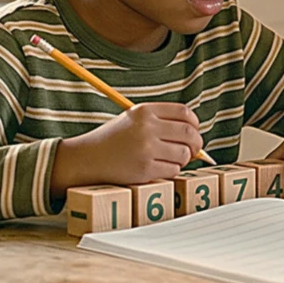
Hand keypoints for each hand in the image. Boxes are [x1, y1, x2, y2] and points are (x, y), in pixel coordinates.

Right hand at [52, 103, 202, 192]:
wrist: (86, 158)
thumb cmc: (113, 140)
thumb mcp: (133, 119)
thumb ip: (160, 121)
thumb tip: (193, 134)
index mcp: (145, 111)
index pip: (184, 113)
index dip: (194, 124)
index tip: (194, 131)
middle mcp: (146, 127)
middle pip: (189, 134)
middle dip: (196, 144)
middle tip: (194, 150)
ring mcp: (146, 148)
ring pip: (184, 154)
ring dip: (182, 160)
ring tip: (170, 160)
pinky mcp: (144, 169)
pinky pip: (173, 170)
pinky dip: (171, 171)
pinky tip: (158, 168)